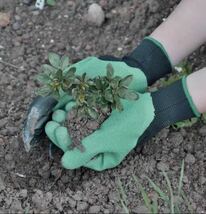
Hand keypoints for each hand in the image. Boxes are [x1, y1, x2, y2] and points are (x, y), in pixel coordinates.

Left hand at [46, 76, 199, 170]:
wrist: (145, 103)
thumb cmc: (131, 123)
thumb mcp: (110, 138)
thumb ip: (87, 150)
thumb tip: (64, 164)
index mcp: (102, 157)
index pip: (79, 156)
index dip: (66, 145)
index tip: (59, 132)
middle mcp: (97, 146)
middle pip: (74, 143)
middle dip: (62, 132)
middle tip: (52, 123)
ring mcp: (96, 132)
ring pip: (76, 129)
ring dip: (65, 121)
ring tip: (58, 113)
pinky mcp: (95, 119)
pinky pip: (81, 117)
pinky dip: (74, 112)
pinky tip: (68, 106)